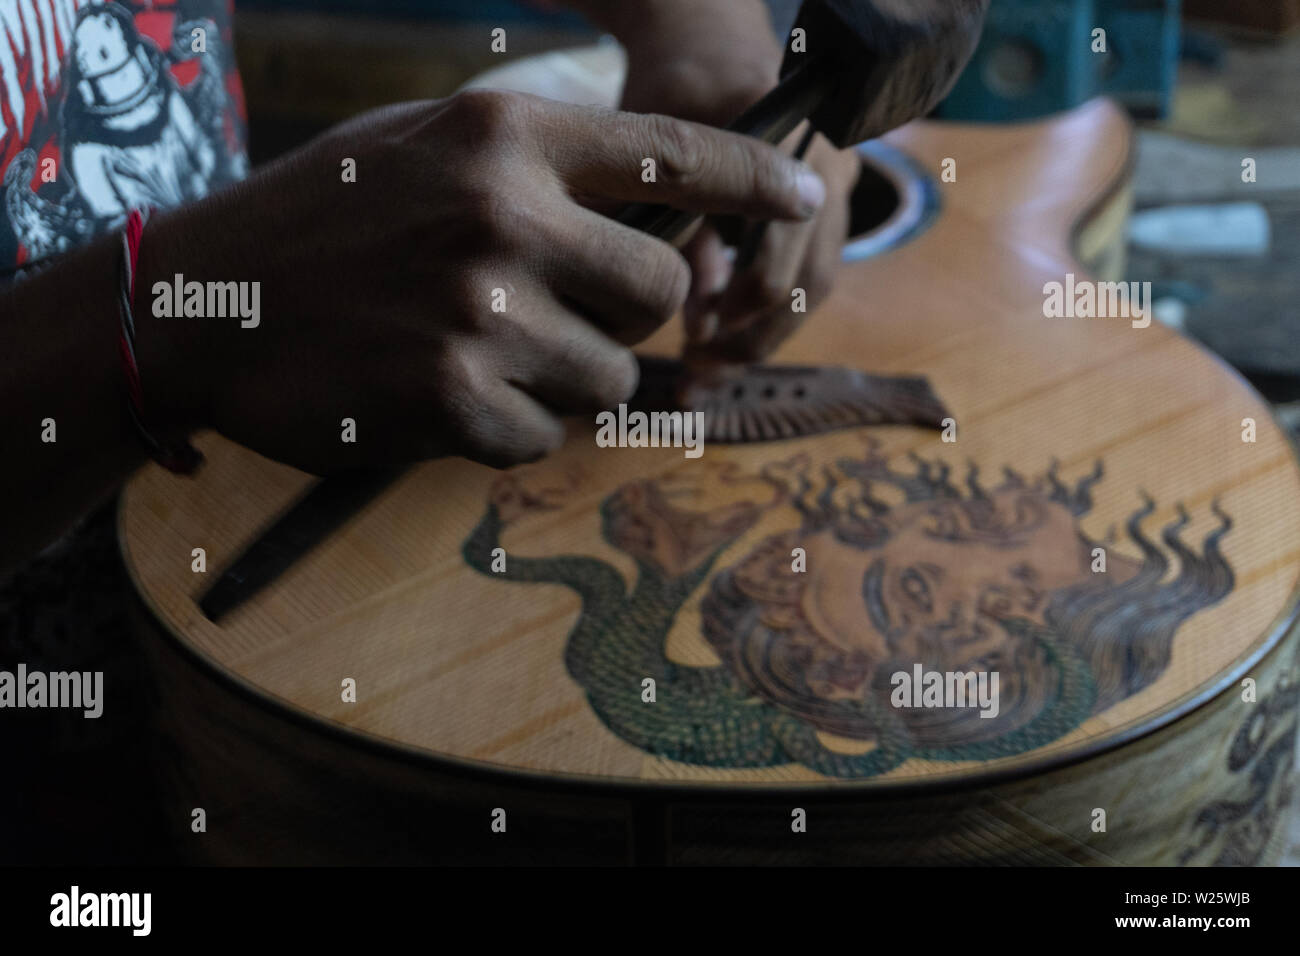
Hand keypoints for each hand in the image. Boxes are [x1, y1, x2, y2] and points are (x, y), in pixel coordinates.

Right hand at [136, 90, 824, 474]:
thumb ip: (538, 171)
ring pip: (613, 376)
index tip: (808, 197)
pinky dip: (508, 426)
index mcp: (506, 139)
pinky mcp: (452, 401)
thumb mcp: (426, 150)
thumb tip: (661, 210)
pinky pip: (544, 435)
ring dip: (563, 378)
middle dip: (625, 312)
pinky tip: (440, 394)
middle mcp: (504, 217)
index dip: (755, 178)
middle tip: (553, 310)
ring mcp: (480, 314)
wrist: (201, 302)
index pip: (674, 151)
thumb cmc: (327, 220)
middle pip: (659, 288)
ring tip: (476, 351)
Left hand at [616, 0, 860, 362]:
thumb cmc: (672, 87)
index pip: (783, 252)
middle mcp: (830, 167)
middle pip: (809, 282)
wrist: (709, 38)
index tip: (694, 338)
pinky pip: (809, 273)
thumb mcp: (659, 152)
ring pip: (815, 286)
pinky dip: (768, 312)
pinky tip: (722, 336)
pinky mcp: (826, 206)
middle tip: (699, 372)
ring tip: (708, 367)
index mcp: (793, 145)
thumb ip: (683, 229)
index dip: (739, 308)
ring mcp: (836, 187)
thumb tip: (701, 316)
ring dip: (763, 335)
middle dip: (754, 339)